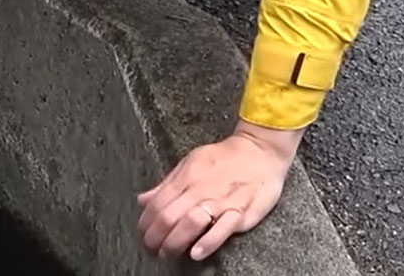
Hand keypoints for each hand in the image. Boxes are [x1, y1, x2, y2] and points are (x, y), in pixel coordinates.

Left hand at [136, 121, 301, 262]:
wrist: (259, 150)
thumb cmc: (224, 158)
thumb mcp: (190, 163)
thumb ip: (167, 184)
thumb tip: (143, 200)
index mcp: (186, 178)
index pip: (157, 205)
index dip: (145, 224)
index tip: (143, 236)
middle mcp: (199, 189)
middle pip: (168, 217)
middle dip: (155, 238)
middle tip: (153, 250)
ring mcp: (220, 200)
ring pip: (190, 223)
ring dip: (174, 242)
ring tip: (170, 254)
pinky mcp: (241, 210)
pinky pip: (223, 228)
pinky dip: (208, 241)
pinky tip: (196, 252)